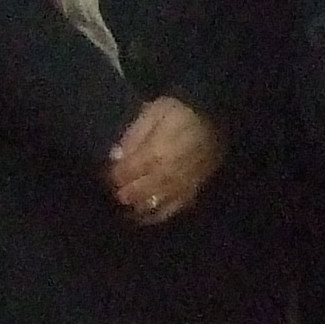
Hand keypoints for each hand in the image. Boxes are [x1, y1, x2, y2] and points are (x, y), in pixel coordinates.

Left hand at [109, 97, 224, 225]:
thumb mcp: (152, 113)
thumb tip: (115, 157)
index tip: (108, 174)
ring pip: (153, 202)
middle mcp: (166, 174)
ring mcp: (182, 183)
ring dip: (137, 205)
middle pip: (136, 192)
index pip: (124, 174)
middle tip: (116, 190)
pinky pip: (175, 207)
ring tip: (129, 204)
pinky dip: (160, 214)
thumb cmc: (180, 109)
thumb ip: (133, 136)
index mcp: (154, 154)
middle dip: (123, 192)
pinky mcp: (195, 188)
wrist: (216, 111)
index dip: (113, 175)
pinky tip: (149, 215)